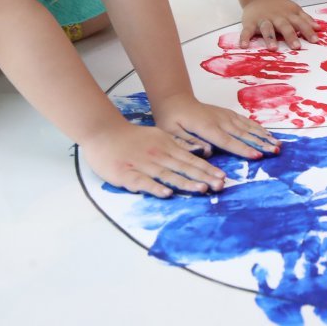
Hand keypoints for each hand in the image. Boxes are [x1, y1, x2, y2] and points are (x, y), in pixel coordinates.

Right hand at [79, 121, 233, 197]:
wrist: (103, 133)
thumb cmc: (132, 138)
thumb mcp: (159, 136)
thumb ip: (177, 145)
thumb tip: (199, 151)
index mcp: (167, 147)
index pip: (191, 160)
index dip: (207, 169)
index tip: (222, 177)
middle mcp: (158, 155)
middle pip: (184, 168)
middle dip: (203, 177)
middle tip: (220, 186)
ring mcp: (143, 164)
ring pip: (168, 175)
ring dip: (186, 182)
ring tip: (201, 189)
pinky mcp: (127, 174)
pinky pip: (143, 182)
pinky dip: (155, 188)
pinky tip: (167, 194)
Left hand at [153, 93, 279, 159]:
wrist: (175, 100)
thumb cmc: (171, 120)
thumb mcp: (171, 133)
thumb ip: (188, 142)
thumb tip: (208, 151)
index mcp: (206, 127)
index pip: (227, 141)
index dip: (243, 149)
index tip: (257, 156)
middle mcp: (219, 120)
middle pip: (243, 134)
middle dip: (261, 143)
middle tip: (275, 151)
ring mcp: (225, 115)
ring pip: (247, 127)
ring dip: (263, 136)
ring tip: (277, 144)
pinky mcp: (227, 113)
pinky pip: (245, 121)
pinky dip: (257, 128)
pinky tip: (266, 134)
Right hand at [240, 0, 317, 49]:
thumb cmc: (280, 7)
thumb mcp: (294, 10)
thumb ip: (306, 19)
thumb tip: (319, 29)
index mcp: (289, 14)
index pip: (300, 23)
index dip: (308, 31)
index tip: (315, 41)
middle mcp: (277, 17)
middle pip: (285, 26)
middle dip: (291, 36)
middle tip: (297, 47)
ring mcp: (263, 19)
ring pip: (267, 28)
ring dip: (270, 37)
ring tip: (273, 48)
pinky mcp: (250, 22)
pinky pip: (247, 31)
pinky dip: (245, 38)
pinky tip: (244, 46)